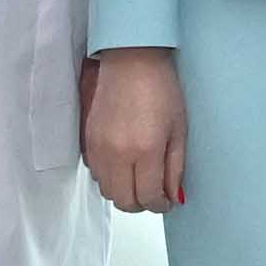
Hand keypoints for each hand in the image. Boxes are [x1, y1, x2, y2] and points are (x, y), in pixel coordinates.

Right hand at [85, 48, 189, 214]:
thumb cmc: (160, 89)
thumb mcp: (178, 130)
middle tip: (153, 194)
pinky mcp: (87, 140)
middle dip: (141, 204)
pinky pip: (95, 173)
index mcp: (145, 151)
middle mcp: (117, 155)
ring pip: (107, 191)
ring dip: (123, 192)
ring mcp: (99, 148)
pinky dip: (109, 177)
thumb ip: (175, 168)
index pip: (148, 196)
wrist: (131, 61)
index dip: (160, 204)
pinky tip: (123, 164)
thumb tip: (173, 196)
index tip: (166, 201)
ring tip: (138, 179)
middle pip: (124, 201)